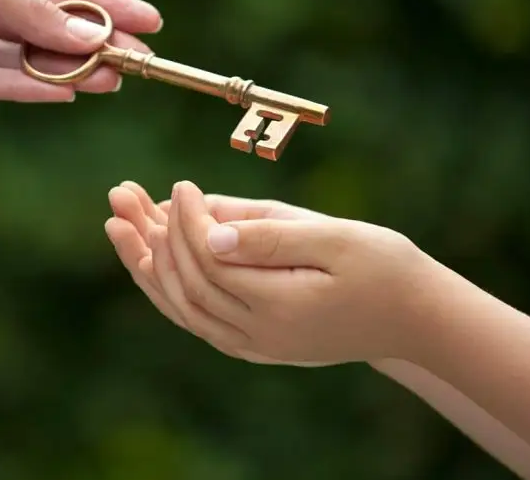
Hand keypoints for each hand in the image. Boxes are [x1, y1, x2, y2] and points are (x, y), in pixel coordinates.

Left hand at [0, 0, 161, 103]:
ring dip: (65, 74)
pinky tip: (64, 90)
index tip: (149, 22)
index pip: (52, 0)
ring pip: (15, 68)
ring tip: (113, 77)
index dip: (100, 11)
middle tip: (140, 63)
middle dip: (91, 51)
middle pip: (39, 41)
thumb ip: (27, 8)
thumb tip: (88, 36)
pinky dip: (23, 89)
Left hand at [105, 181, 433, 365]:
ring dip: (144, 263)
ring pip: (181, 306)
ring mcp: (251, 346)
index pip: (211, 261)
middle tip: (122, 193)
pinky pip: (193, 317)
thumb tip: (210, 232)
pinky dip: (165, 287)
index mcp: (279, 306)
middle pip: (185, 284)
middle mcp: (257, 335)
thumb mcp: (336, 240)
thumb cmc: (381, 266)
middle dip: (150, 235)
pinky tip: (145, 257)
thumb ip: (272, 235)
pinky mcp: (250, 344)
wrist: (411, 318)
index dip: (188, 221)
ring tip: (117, 222)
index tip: (182, 184)